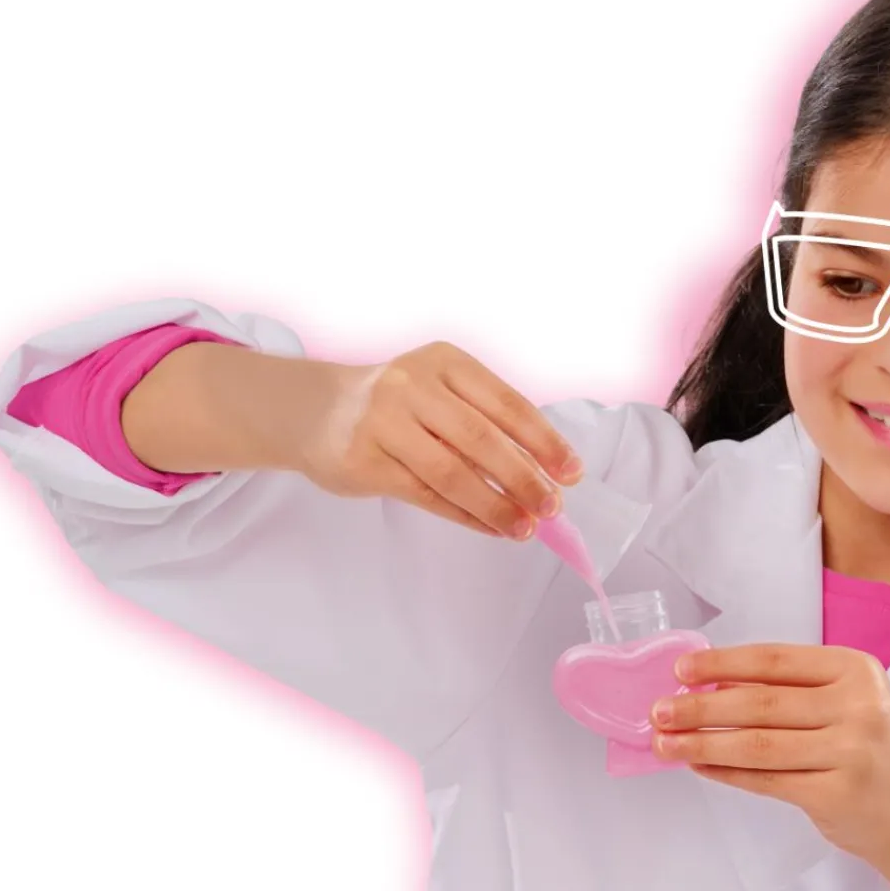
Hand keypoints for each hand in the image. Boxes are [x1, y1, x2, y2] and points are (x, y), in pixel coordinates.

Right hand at [295, 341, 584, 540]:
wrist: (317, 411)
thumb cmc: (397, 406)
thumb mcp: (440, 393)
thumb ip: (484, 422)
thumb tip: (544, 474)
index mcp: (444, 361)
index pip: (506, 403)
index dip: (544, 441)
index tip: (572, 472)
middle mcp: (411, 384)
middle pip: (481, 439)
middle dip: (524, 478)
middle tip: (552, 507)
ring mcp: (382, 421)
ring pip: (452, 472)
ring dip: (495, 505)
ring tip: (524, 528)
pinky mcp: (363, 460)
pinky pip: (425, 495)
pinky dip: (465, 516)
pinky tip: (491, 528)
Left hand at [649, 643, 889, 865]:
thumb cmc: (876, 753)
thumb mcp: (850, 704)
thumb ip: (793, 693)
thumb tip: (713, 686)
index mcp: (856, 670)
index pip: (774, 659)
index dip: (722, 663)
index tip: (681, 670)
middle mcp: (857, 706)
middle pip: (760, 702)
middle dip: (700, 707)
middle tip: (658, 711)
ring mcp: (849, 752)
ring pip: (756, 744)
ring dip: (702, 743)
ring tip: (665, 743)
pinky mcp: (835, 794)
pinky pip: (765, 780)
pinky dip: (725, 773)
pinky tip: (699, 766)